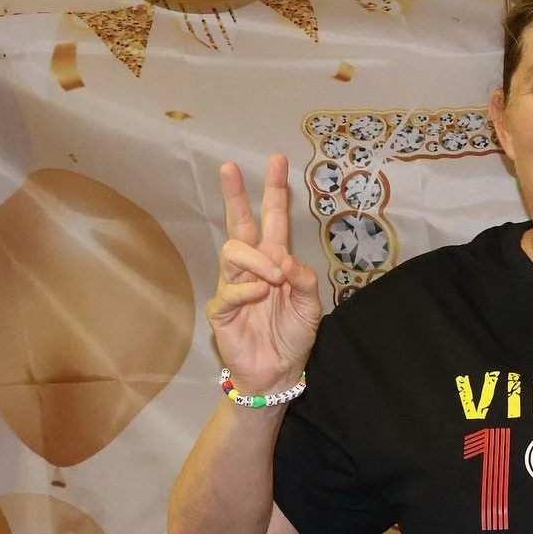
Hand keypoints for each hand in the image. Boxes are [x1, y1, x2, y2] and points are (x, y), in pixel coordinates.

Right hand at [209, 153, 323, 392]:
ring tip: (274, 279)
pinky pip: (228, 291)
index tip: (278, 161)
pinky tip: (261, 294)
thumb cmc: (292, 336)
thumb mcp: (311, 307)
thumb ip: (305, 281)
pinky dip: (246, 290)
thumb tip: (287, 260)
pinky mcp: (222, 310)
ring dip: (256, 261)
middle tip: (230, 167)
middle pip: (238, 224)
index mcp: (275, 261)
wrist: (278, 372)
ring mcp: (234, 286)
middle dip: (235, 195)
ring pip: (233, 253)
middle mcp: (252, 268)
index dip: (274, 192)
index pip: (272, 220)